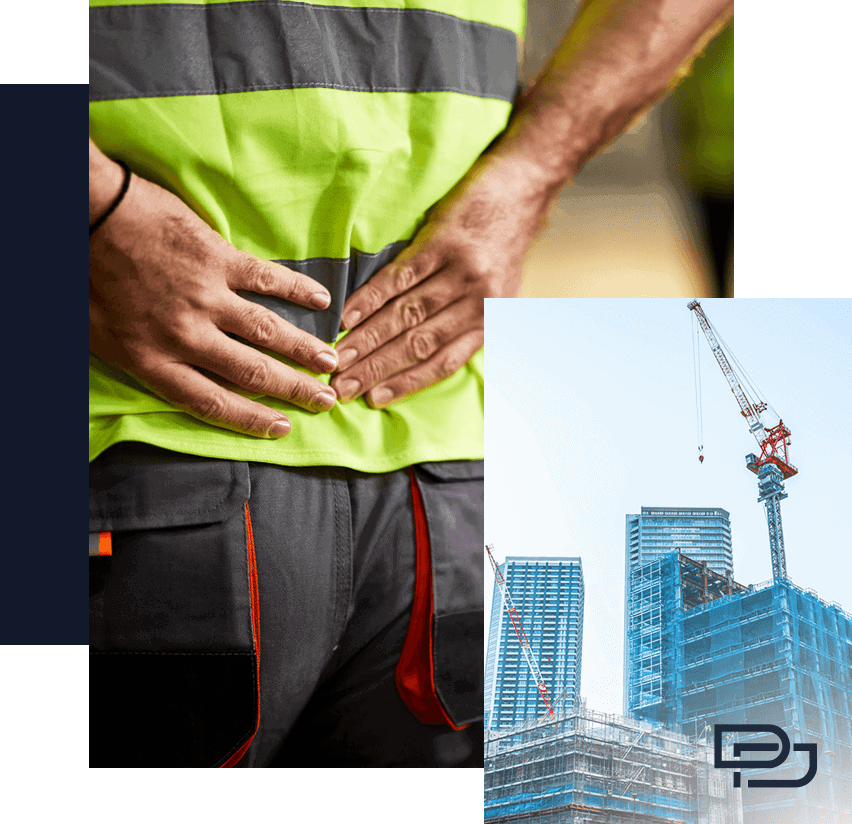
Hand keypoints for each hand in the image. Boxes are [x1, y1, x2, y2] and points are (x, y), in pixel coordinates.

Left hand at [89, 147, 339, 437]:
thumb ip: (142, 360)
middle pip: (251, 373)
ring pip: (267, 332)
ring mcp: (206, 296)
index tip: (283, 428)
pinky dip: (296, 290)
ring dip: (304, 349)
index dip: (252, 420)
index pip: (213, 403)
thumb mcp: (97, 337)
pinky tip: (321, 300)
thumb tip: (176, 379)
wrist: (83, 212)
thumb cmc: (85, 276)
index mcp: (153, 360)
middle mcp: (186, 335)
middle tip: (325, 400)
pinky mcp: (218, 258)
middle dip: (294, 390)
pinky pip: (266, 278)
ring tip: (332, 362)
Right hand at [331, 153, 548, 406]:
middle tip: (342, 387)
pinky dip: (373, 298)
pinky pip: (402, 277)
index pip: (442, 362)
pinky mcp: (444, 242)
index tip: (373, 399)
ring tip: (339, 356)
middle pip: (417, 344)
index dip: (405, 383)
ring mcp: (460, 272)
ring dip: (368, 339)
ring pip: (407, 315)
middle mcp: (476, 302)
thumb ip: (467, 323)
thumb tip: (425, 355)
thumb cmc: (504, 244)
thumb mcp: (498, 291)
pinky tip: (349, 314)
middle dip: (376, 369)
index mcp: (488, 320)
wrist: (523, 186)